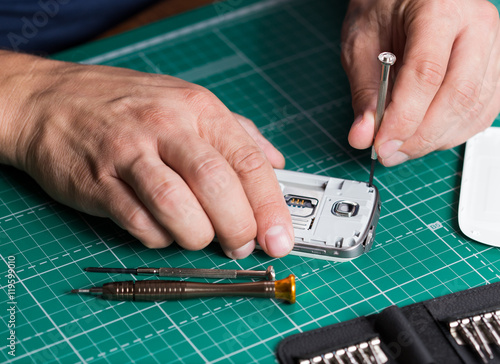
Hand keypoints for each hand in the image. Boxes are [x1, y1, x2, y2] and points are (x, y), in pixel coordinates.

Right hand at [0, 52, 293, 258]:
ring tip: (201, 237)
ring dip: (198, 236)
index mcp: (199, 110)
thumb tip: (276, 163)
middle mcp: (167, 128)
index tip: (280, 239)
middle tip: (241, 245)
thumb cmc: (131, 106)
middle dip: (238, 227)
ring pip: (178, 208)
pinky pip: (140, 223)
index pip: (249, 162)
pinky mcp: (99, 182)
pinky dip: (159, 238)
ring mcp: (130, 154)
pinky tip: (162, 230)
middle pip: (217, 186)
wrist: (54, 100)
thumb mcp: (190, 103)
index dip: (270, 207)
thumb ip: (237, 134)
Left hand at [341, 0, 499, 165]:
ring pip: (473, 109)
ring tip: (400, 147)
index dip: (403, 117)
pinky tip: (424, 137)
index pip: (427, 73)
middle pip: (458, 96)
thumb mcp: (360, 43)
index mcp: (439, 10)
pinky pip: (481, 113)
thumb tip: (363, 135)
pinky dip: (451, 134)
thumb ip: (364, 91)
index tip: (380, 143)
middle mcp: (477, 26)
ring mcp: (492, 48)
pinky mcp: (493, 69)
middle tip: (388, 152)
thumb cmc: (384, 9)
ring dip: (434, 140)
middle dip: (420, 136)